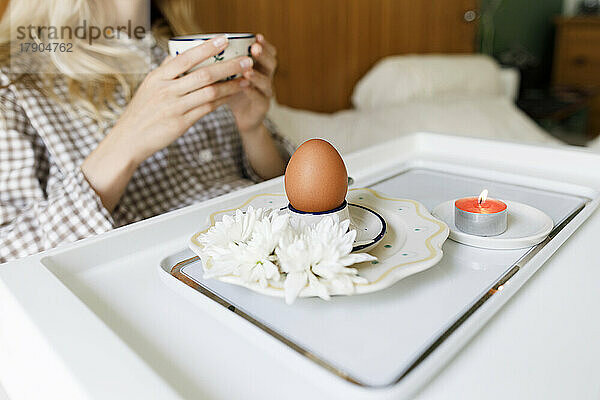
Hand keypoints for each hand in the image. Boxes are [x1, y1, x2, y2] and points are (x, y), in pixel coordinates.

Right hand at [82, 36, 252, 210]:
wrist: (129, 140)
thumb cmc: (141, 111)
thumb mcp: (148, 87)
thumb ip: (165, 71)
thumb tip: (178, 54)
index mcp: (157, 77)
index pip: (185, 57)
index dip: (206, 48)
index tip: (223, 40)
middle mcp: (166, 90)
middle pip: (203, 75)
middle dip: (228, 67)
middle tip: (247, 61)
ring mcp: (174, 107)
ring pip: (209, 93)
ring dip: (230, 85)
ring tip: (246, 79)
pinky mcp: (181, 123)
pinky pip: (207, 109)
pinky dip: (221, 101)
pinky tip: (232, 95)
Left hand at [227, 34, 276, 133]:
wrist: (240, 118)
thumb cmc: (232, 91)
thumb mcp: (229, 74)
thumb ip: (224, 61)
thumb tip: (202, 44)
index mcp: (259, 67)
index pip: (267, 52)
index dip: (264, 45)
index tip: (256, 36)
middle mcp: (266, 78)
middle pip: (271, 64)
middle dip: (263, 55)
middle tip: (254, 48)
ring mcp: (265, 93)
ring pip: (266, 82)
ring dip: (257, 75)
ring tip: (247, 69)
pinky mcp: (262, 107)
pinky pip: (259, 98)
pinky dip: (252, 91)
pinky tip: (244, 86)